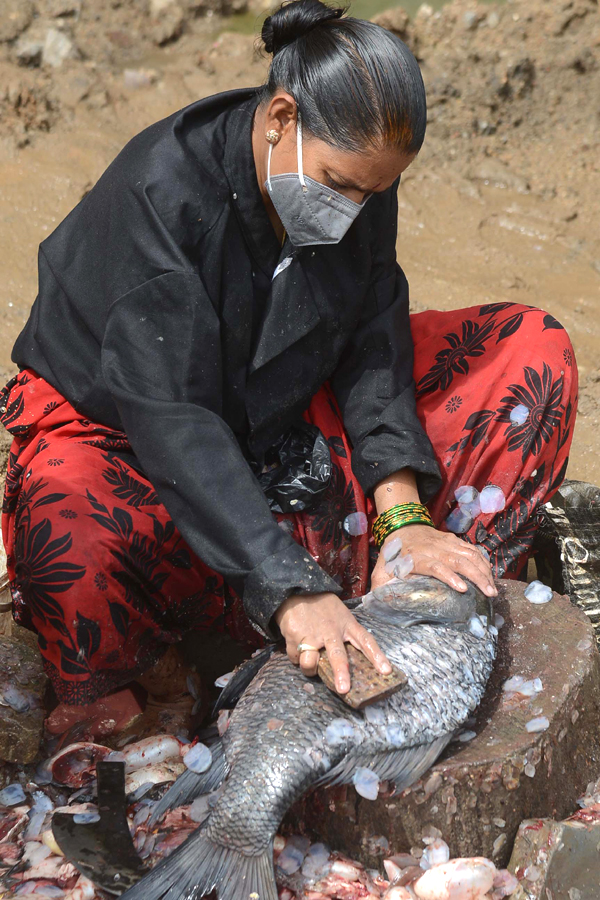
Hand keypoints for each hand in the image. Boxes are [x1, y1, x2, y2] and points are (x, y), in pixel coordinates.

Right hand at [274, 591, 391, 693]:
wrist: (296, 590)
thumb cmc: (322, 606)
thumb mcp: (340, 615)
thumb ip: (345, 635)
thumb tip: (351, 661)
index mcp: (347, 624)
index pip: (366, 640)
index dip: (377, 656)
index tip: (386, 671)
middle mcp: (331, 630)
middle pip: (338, 655)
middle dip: (341, 672)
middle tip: (343, 689)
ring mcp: (312, 634)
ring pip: (310, 663)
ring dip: (310, 669)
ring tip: (309, 664)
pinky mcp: (295, 636)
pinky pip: (296, 658)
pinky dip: (297, 657)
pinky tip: (298, 646)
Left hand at [370, 524, 497, 597]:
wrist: (401, 526)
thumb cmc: (393, 554)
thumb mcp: (381, 570)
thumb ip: (380, 587)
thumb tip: (376, 604)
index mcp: (415, 557)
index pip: (435, 566)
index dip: (448, 576)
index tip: (462, 589)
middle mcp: (433, 549)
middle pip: (458, 560)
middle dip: (476, 576)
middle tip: (488, 593)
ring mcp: (445, 543)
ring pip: (469, 554)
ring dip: (483, 570)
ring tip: (492, 588)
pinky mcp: (453, 540)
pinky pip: (472, 549)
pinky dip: (483, 561)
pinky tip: (490, 574)